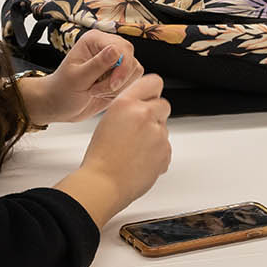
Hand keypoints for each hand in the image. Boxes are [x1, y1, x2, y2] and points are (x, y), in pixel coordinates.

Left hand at [26, 30, 144, 123]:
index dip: (121, 67)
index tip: (113, 84)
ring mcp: (115, 61)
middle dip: (119, 78)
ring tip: (96, 90)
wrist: (59, 106)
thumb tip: (115, 50)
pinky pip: (133, 81)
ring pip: (134, 70)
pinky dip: (121, 91)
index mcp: (94, 40)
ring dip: (118, 86)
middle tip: (99, 90)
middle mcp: (107, 46)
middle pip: (131, 58)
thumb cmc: (61, 90)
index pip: (121, 47)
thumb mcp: (77, 79)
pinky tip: (103, 93)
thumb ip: (97, 65)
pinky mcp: (120, 74)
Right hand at [77, 73, 172, 210]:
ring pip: (163, 128)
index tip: (151, 97)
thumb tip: (147, 104)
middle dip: (155, 115)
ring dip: (154, 136)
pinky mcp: (165, 151)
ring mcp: (158, 133)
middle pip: (163, 105)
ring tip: (134, 150)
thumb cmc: (100, 156)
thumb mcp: (109, 120)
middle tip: (138, 130)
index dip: (153, 91)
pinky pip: (166, 147)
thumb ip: (130, 109)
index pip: (153, 82)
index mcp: (126, 103)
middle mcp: (144, 114)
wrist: (102, 183)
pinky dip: (157, 153)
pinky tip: (139, 160)